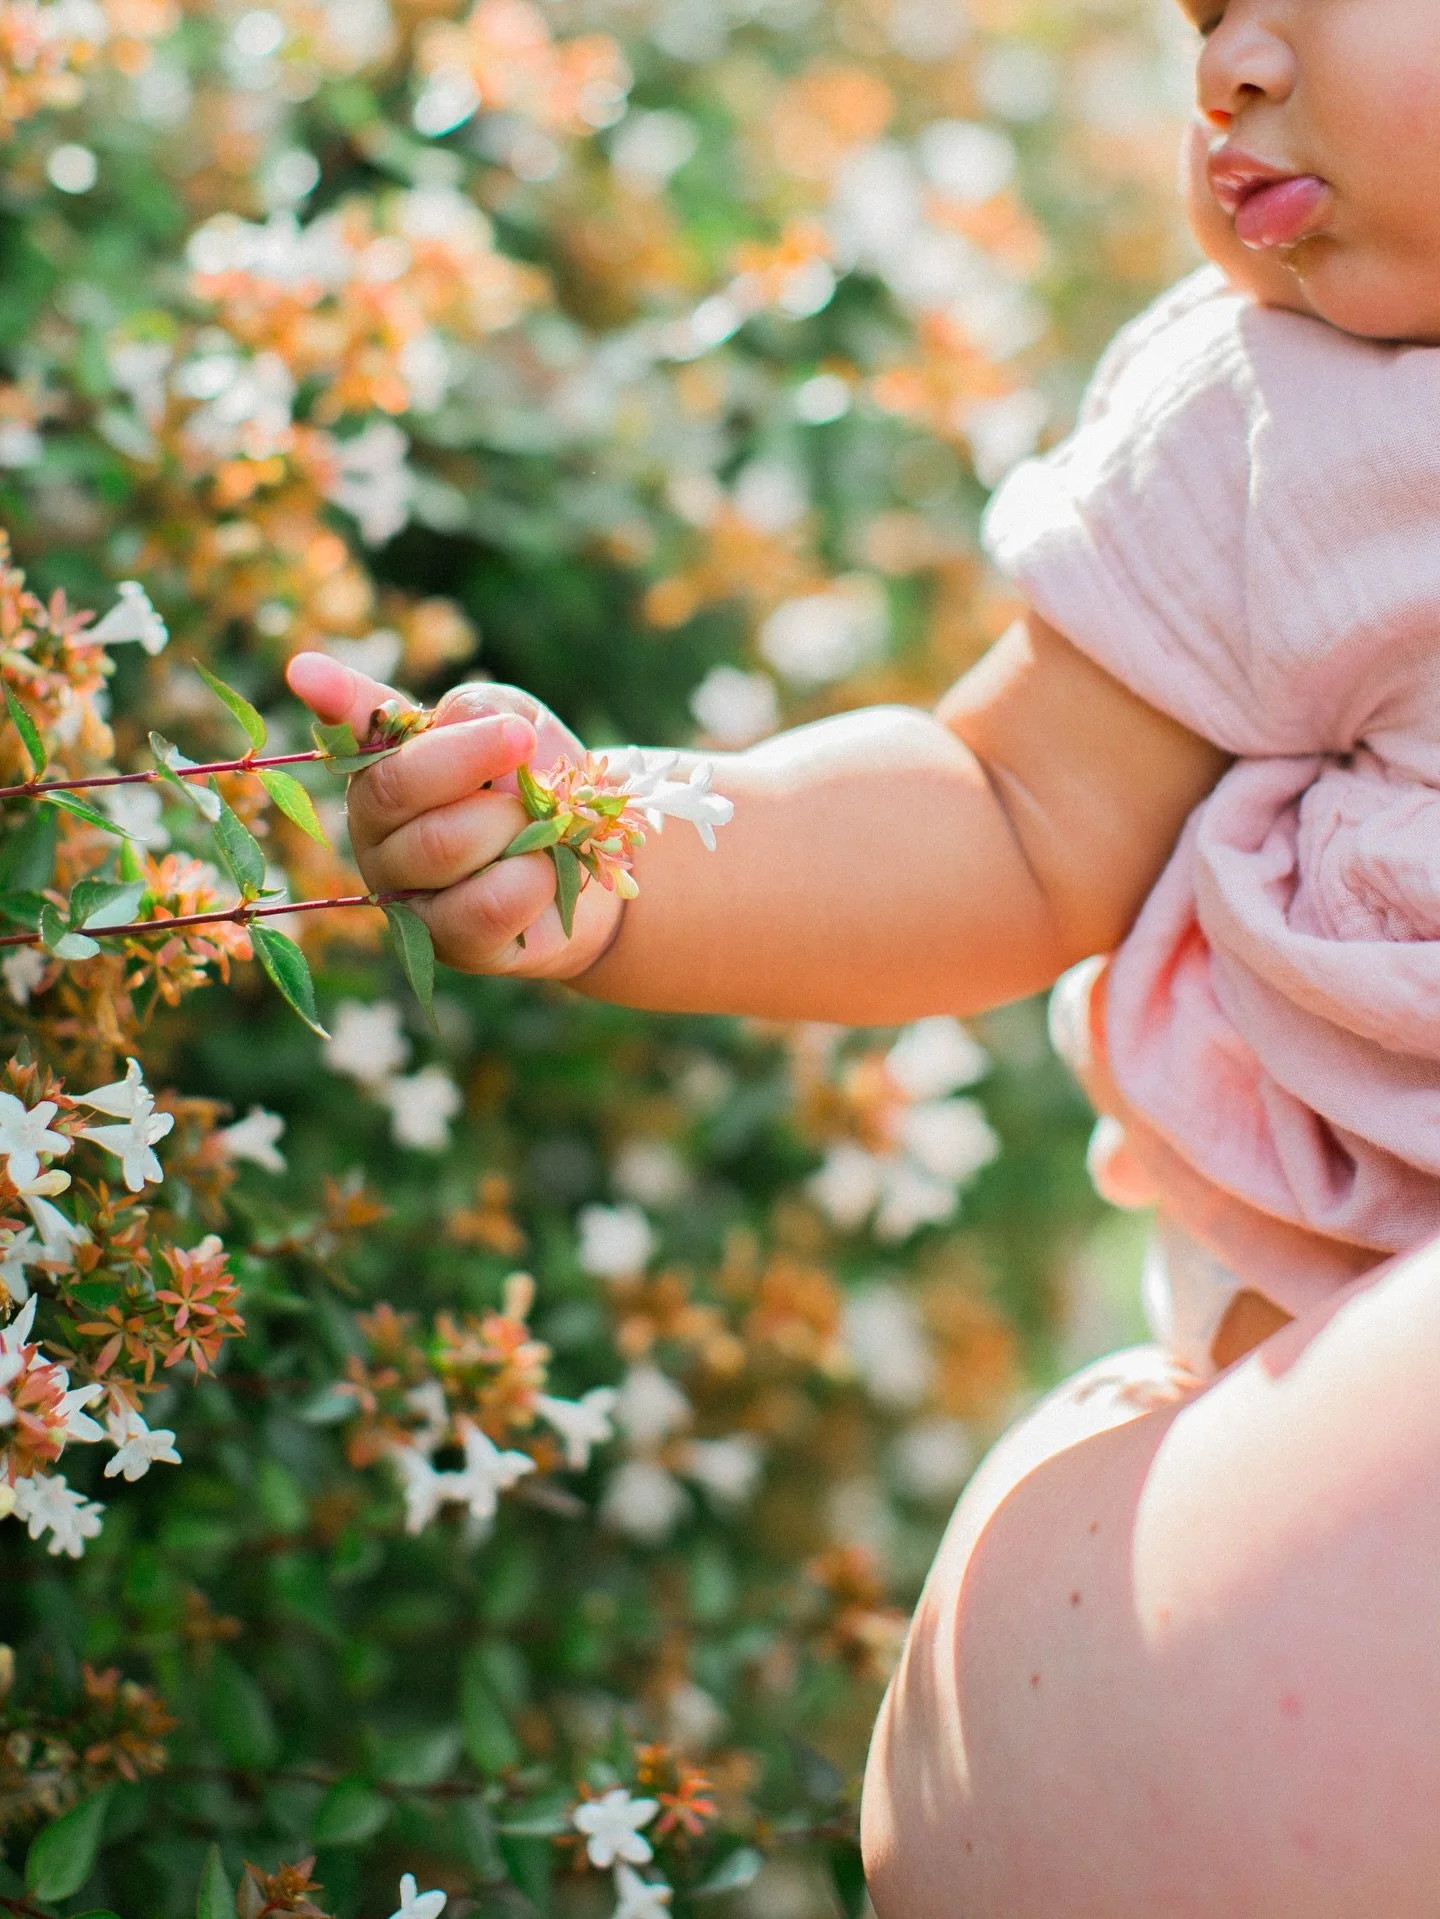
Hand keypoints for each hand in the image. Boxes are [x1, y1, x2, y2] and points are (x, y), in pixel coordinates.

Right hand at [284, 653, 625, 978]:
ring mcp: (402, 890)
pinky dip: (532, 878)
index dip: (330, 698)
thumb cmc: (542, 785)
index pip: (348, 726)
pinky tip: (541, 872)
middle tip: (523, 740)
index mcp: (385, 764)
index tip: (303, 670)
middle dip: (469, 756)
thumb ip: (482, 711)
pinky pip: (483, 904)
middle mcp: (376, 827)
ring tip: (539, 825)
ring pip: (442, 844)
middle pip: (394, 786)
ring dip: (512, 824)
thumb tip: (454, 722)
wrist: (590, 865)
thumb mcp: (521, 725)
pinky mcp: (444, 941)